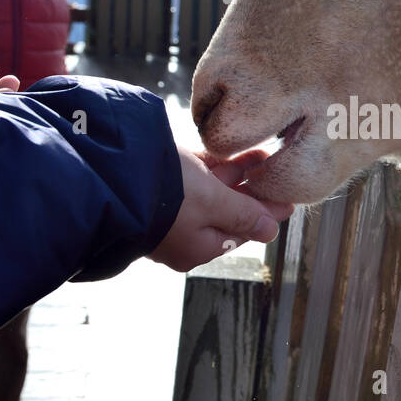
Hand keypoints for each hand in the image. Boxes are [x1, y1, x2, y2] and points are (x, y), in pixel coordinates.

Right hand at [150, 147, 293, 271]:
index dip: (265, 214)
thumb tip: (270, 232)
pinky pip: (193, 177)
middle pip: (227, 212)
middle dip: (253, 192)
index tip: (288, 200)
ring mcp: (169, 208)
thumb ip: (243, 215)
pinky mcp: (159, 182)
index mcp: (196, 247)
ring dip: (237, 175)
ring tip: (263, 156)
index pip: (240, 233)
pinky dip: (213, 166)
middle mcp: (182, 232)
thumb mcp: (213, 204)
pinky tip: (232, 152)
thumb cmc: (166, 194)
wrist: (112, 171)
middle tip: (278, 174)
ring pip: (212, 192)